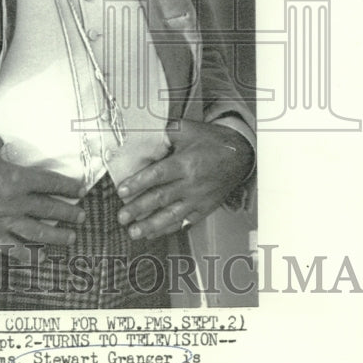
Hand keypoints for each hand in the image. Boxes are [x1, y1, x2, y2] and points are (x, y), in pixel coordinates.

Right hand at [0, 127, 85, 261]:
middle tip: (82, 216)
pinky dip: (29, 255)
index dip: (68, 186)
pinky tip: (42, 257)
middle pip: (51, 209)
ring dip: (57, 235)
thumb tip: (2, 145)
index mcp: (18, 178)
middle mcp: (17, 202)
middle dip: (70, 213)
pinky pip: (14, 248)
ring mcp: (6, 221)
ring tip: (70, 238)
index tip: (80, 189)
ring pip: (39, 232)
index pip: (51, 183)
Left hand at [115, 119, 254, 240]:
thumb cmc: (213, 142)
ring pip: (172, 215)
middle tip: (122, 217)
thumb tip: (143, 135)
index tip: (122, 191)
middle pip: (161, 198)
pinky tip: (154, 233)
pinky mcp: (204, 208)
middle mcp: (191, 183)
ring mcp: (198, 199)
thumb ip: (165, 132)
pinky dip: (168, 229)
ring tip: (134, 232)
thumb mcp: (188, 129)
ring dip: (151, 226)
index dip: (138, 183)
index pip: (157, 175)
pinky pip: (184, 222)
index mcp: (185, 163)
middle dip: (139, 209)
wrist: (241, 155)